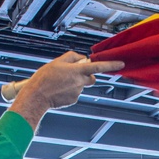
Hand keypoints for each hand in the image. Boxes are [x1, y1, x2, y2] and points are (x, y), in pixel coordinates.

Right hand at [10, 52, 124, 127]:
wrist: (37, 96)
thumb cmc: (44, 78)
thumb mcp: (57, 62)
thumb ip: (72, 57)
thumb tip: (82, 58)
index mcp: (77, 71)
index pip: (98, 67)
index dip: (111, 65)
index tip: (121, 64)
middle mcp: (80, 82)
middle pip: (91, 77)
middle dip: (86, 74)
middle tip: (73, 73)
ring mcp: (78, 92)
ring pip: (81, 85)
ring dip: (74, 82)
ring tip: (59, 83)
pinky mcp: (74, 100)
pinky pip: (75, 92)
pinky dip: (69, 90)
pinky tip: (59, 90)